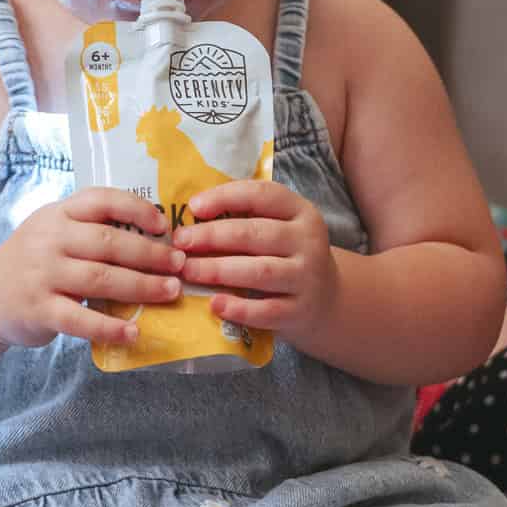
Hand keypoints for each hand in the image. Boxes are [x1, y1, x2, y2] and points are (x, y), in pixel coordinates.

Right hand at [0, 187, 184, 350]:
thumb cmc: (35, 260)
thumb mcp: (54, 230)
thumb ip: (91, 228)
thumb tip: (156, 237)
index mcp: (58, 214)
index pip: (100, 200)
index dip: (136, 208)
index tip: (164, 225)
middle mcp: (49, 240)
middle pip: (107, 242)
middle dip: (150, 254)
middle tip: (180, 265)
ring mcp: (42, 275)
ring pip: (99, 278)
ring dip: (141, 286)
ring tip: (170, 292)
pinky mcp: (39, 310)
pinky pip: (80, 320)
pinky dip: (109, 327)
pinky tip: (133, 332)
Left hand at [173, 178, 335, 338]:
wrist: (325, 299)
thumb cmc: (285, 256)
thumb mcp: (278, 227)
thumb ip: (245, 217)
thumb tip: (191, 213)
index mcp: (300, 212)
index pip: (263, 195)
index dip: (226, 197)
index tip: (193, 207)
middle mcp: (308, 241)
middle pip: (256, 234)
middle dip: (212, 236)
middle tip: (181, 242)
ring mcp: (307, 277)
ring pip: (260, 271)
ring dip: (218, 270)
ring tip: (188, 271)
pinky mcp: (300, 310)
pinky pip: (266, 310)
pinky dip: (239, 308)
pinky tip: (214, 304)